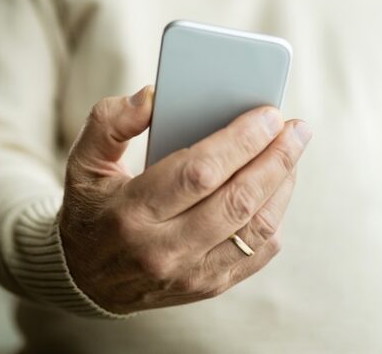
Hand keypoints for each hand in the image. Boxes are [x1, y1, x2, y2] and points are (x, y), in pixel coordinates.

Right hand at [58, 85, 311, 313]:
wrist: (84, 280)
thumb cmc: (92, 207)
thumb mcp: (84, 161)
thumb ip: (111, 122)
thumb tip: (153, 96)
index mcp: (130, 213)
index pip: (198, 173)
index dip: (241, 142)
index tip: (269, 114)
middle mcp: (162, 250)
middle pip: (237, 200)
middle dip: (275, 159)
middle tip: (297, 128)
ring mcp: (189, 274)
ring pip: (255, 228)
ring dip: (282, 185)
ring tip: (292, 150)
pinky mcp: (208, 286)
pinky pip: (258, 252)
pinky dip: (275, 215)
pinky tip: (279, 185)